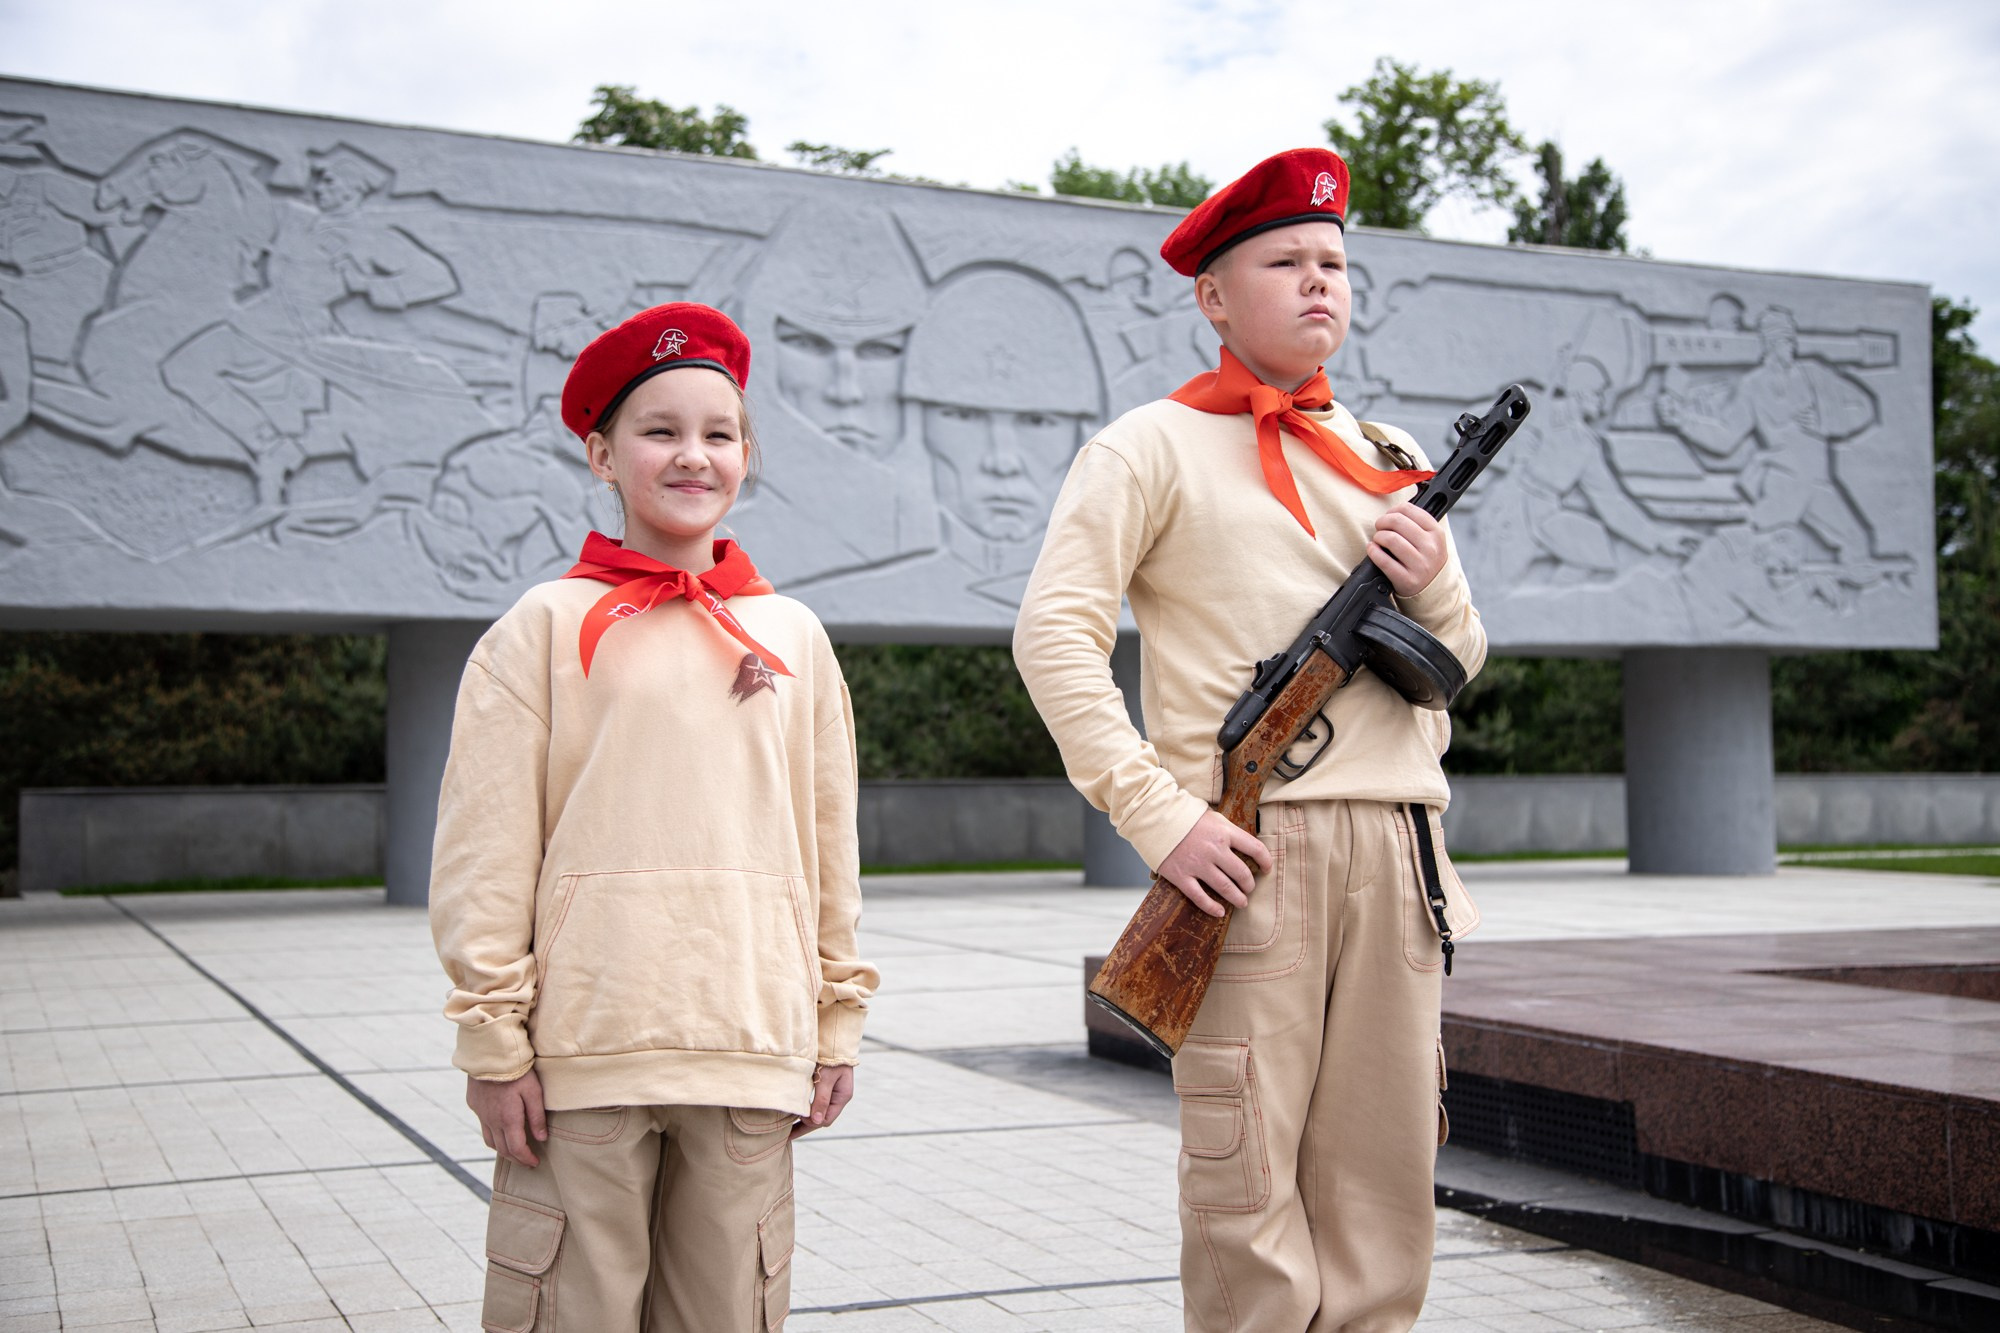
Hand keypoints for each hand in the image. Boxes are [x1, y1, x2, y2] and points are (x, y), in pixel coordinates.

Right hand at [466, 1070, 546, 1166]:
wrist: (490, 1053)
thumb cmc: (517, 1070)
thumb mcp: (534, 1091)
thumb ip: (537, 1116)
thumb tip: (542, 1138)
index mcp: (508, 1119)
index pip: (516, 1149)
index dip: (526, 1159)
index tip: (535, 1163)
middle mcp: (491, 1120)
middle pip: (502, 1149)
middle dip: (515, 1158)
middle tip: (526, 1161)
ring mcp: (480, 1113)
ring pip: (489, 1140)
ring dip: (502, 1149)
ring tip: (513, 1150)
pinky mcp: (474, 1103)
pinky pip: (482, 1124)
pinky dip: (492, 1133)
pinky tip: (500, 1129)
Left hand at [791, 1064, 854, 1138]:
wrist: (834, 1039)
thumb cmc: (831, 1057)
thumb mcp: (826, 1078)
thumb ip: (821, 1099)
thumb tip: (817, 1122)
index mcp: (842, 1096)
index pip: (826, 1119)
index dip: (811, 1123)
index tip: (796, 1120)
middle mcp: (839, 1097)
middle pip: (822, 1119)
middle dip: (805, 1127)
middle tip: (787, 1136)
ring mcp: (834, 1093)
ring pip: (819, 1112)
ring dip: (805, 1120)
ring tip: (788, 1128)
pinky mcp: (826, 1087)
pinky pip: (816, 1103)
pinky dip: (806, 1110)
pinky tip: (796, 1112)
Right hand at [1158, 809, 1273, 917]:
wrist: (1155, 818)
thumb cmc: (1186, 816)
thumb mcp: (1212, 816)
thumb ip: (1228, 831)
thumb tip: (1244, 845)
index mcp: (1224, 832)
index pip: (1255, 848)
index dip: (1266, 861)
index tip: (1267, 868)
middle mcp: (1214, 850)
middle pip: (1242, 873)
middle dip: (1250, 884)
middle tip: (1250, 888)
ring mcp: (1197, 864)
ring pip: (1225, 888)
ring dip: (1238, 898)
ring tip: (1242, 902)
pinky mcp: (1181, 876)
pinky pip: (1200, 897)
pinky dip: (1212, 907)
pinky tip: (1220, 912)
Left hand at [1369, 502, 1447, 597]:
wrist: (1433, 588)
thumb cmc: (1426, 558)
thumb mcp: (1431, 539)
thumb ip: (1417, 523)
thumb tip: (1395, 508)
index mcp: (1436, 533)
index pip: (1410, 510)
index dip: (1393, 510)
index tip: (1389, 515)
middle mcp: (1430, 548)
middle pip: (1398, 522)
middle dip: (1383, 521)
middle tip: (1380, 526)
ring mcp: (1420, 565)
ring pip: (1391, 539)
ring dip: (1378, 536)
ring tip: (1378, 539)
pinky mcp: (1407, 579)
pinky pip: (1384, 561)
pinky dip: (1373, 551)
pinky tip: (1372, 549)